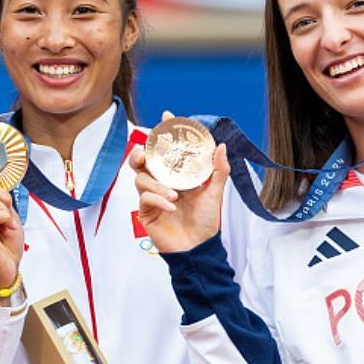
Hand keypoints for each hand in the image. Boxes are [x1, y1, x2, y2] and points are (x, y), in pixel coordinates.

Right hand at [130, 112, 229, 252]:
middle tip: (147, 154)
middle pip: (143, 160)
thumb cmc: (205, 222)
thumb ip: (218, 170)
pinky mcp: (146, 211)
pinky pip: (145, 198)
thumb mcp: (215, 193)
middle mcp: (162, 182)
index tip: (167, 116)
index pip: (168, 149)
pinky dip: (157, 200)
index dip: (165, 132)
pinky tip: (170, 206)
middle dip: (142, 153)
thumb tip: (221, 146)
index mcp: (177, 174)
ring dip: (157, 185)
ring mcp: (152, 195)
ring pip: (142, 179)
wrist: (197, 248)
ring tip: (174, 196)